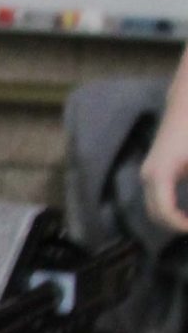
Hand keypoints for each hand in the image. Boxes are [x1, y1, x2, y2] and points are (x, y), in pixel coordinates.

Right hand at [143, 107, 187, 234]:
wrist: (185, 106)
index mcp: (160, 175)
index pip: (165, 212)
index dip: (181, 226)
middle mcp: (148, 177)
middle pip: (156, 214)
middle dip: (176, 226)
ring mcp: (148, 174)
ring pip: (154, 208)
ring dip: (172, 219)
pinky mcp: (153, 171)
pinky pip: (157, 199)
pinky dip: (170, 210)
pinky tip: (187, 211)